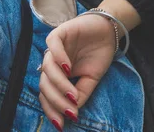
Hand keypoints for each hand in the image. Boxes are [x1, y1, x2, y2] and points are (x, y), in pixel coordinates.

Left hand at [38, 13, 116, 129]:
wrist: (109, 31)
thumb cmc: (98, 54)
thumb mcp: (92, 80)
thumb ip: (81, 94)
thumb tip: (72, 112)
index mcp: (57, 74)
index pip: (46, 93)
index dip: (51, 109)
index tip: (60, 124)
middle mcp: (52, 62)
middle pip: (44, 83)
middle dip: (55, 100)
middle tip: (70, 110)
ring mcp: (55, 47)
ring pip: (47, 67)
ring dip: (59, 83)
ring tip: (72, 94)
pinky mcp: (60, 32)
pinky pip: (53, 44)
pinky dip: (58, 57)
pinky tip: (68, 69)